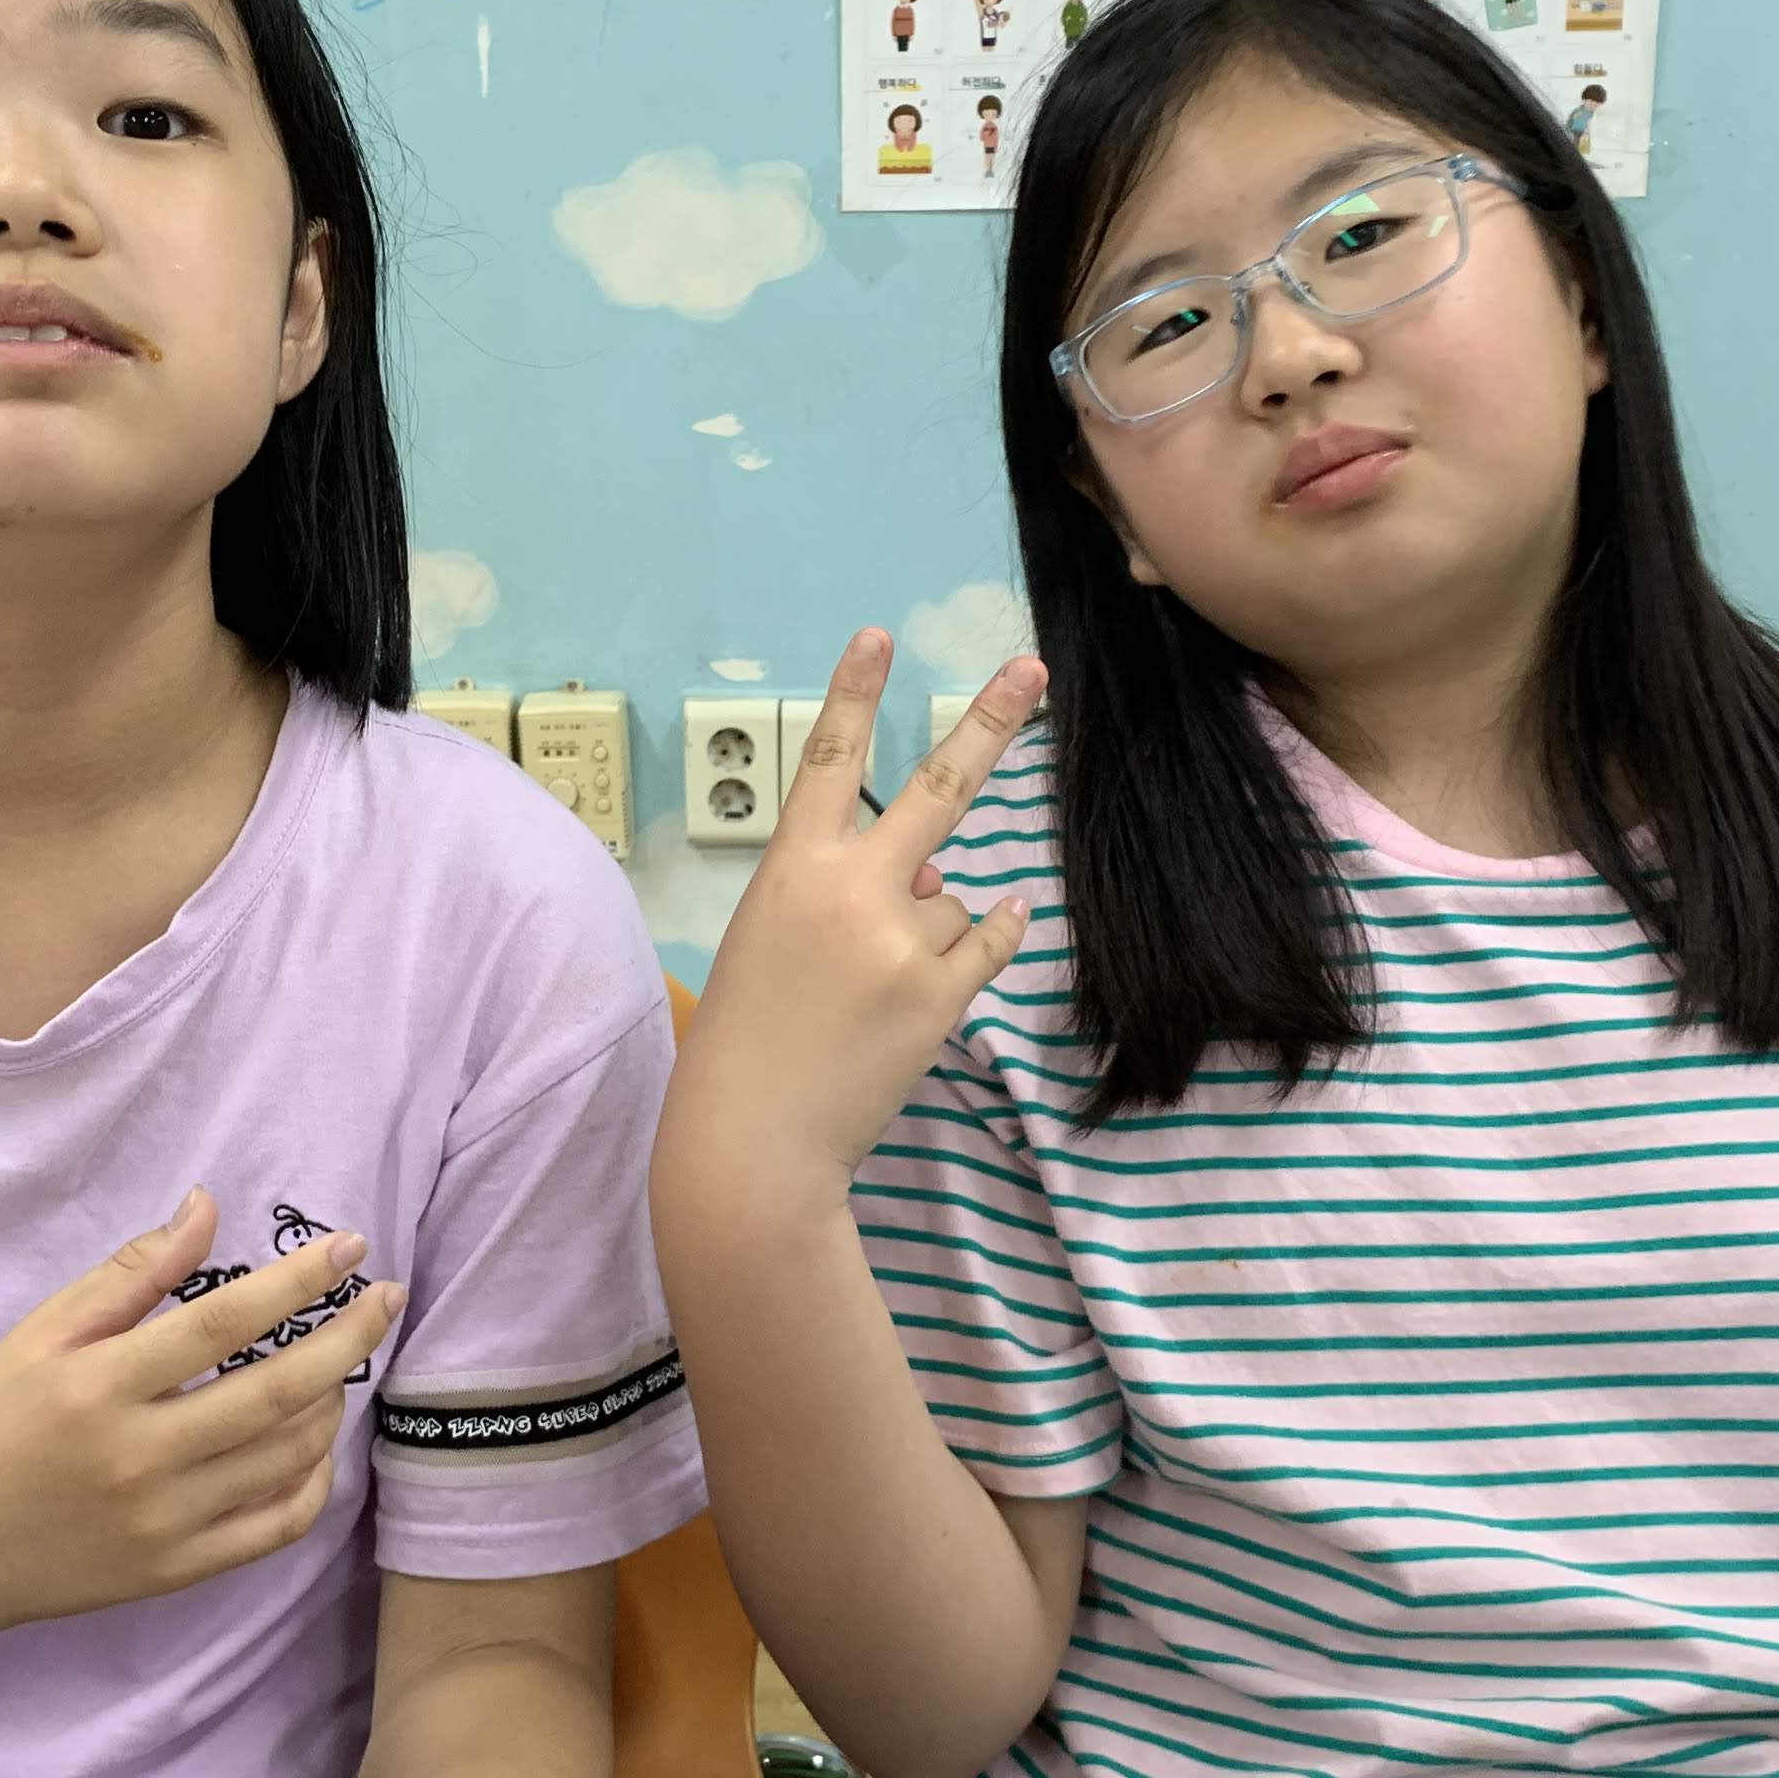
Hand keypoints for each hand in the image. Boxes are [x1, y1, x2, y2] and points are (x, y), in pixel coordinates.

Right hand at [0, 1192, 399, 1644]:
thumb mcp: (39, 1336)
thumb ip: (128, 1274)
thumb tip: (207, 1206)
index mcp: (99, 1386)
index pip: (224, 1321)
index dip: (298, 1280)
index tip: (349, 1246)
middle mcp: (139, 1458)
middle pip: (277, 1391)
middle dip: (349, 1336)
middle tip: (386, 1295)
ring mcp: (163, 1523)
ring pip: (287, 1456)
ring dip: (333, 1399)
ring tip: (344, 1357)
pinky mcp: (176, 1571)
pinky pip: (274, 1527)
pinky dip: (313, 1482)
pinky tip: (317, 1442)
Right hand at [659, 629, 1041, 1218]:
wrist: (754, 1142)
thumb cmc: (748, 1040)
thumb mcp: (772, 941)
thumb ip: (846, 891)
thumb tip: (936, 872)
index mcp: (790, 870)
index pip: (825, 760)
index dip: (854, 693)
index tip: (879, 635)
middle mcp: (851, 891)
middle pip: (937, 788)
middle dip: (991, 723)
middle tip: (1031, 668)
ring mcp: (902, 941)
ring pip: (952, 897)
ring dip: (929, 930)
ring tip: (869, 991)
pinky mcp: (941, 995)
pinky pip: (987, 940)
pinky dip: (986, 938)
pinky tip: (969, 946)